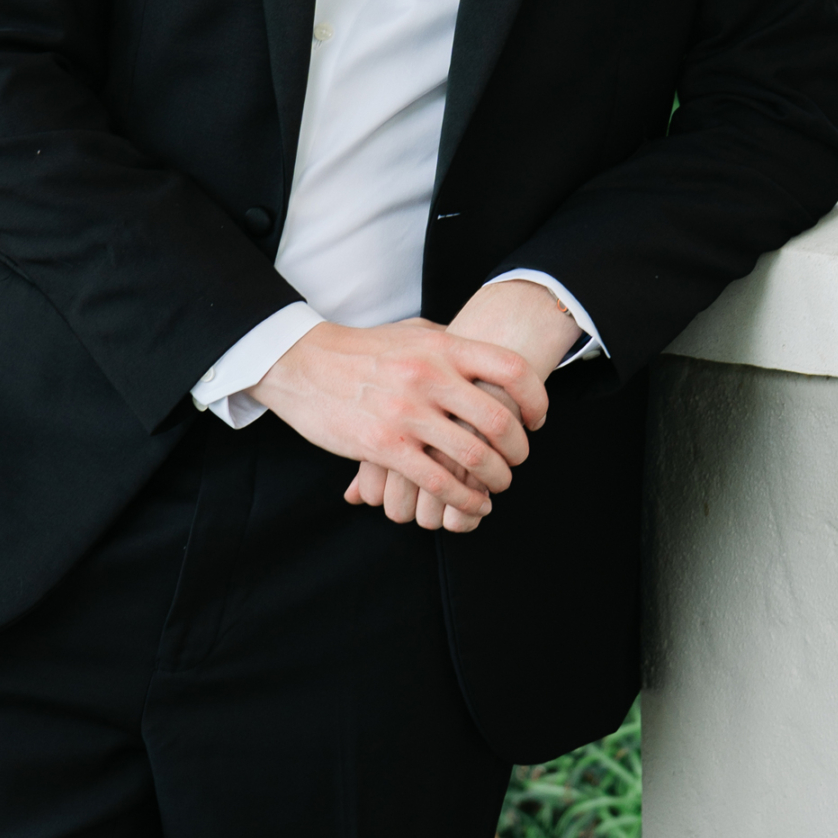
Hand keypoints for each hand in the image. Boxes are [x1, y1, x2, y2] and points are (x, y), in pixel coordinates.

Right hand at [252, 316, 546, 530]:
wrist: (301, 362)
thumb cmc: (360, 349)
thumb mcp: (412, 332)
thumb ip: (450, 344)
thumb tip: (484, 356)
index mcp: (442, 347)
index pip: (511, 371)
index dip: (535, 400)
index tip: (535, 421)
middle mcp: (430, 377)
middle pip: (499, 421)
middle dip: (517, 451)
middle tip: (516, 461)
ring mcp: (407, 413)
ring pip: (473, 456)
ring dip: (495, 479)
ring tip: (497, 486)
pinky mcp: (384, 445)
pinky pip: (438, 481)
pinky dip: (464, 499)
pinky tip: (471, 504)